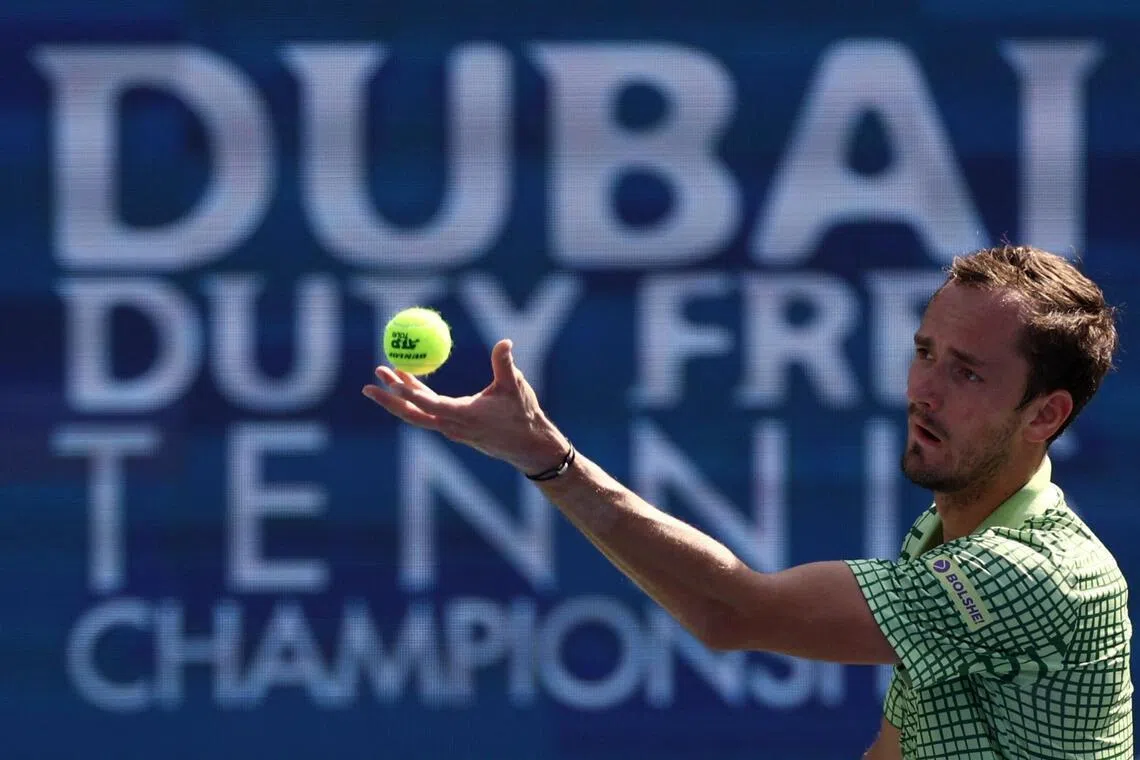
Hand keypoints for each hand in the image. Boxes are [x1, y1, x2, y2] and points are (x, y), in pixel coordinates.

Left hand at [362, 338, 569, 473]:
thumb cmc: (523, 415)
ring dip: (400, 396)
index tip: (391, 379)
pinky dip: (415, 398)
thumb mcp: (516, 386)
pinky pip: (428, 413)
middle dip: (389, 400)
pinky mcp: (454, 429)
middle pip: (412, 415)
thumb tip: (505, 342)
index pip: (429, 405)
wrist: (528, 446)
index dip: (409, 393)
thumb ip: (505, 364)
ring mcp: (451, 429)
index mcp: (464, 415)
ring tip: (386, 373)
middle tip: (369, 383)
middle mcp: (452, 426)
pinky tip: (410, 381)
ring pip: (418, 414)